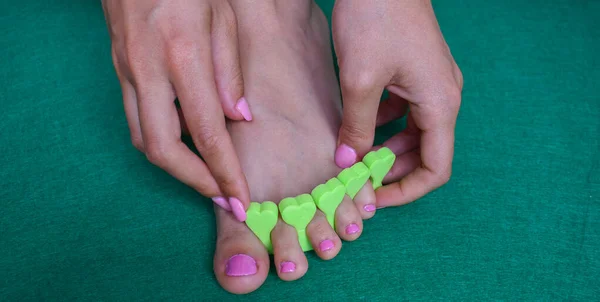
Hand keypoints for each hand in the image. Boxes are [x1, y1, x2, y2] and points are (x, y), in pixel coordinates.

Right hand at [102, 0, 251, 220]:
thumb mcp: (223, 15)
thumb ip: (230, 70)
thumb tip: (238, 118)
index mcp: (183, 55)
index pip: (207, 131)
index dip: (224, 171)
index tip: (240, 199)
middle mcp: (148, 70)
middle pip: (162, 149)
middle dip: (194, 181)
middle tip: (222, 197)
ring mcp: (127, 72)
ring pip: (142, 139)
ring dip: (175, 167)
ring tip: (206, 178)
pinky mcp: (119, 70)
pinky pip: (135, 119)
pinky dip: (160, 142)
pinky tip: (184, 146)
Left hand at [332, 0, 462, 206]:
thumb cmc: (376, 18)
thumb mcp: (360, 81)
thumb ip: (356, 127)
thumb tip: (347, 163)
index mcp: (440, 104)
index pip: (436, 168)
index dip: (406, 190)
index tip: (375, 197)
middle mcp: (442, 97)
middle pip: (425, 152)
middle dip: (392, 171)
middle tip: (358, 181)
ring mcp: (430, 83)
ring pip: (413, 132)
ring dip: (386, 149)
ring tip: (355, 159)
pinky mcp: (414, 72)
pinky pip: (404, 111)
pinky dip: (383, 125)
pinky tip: (357, 126)